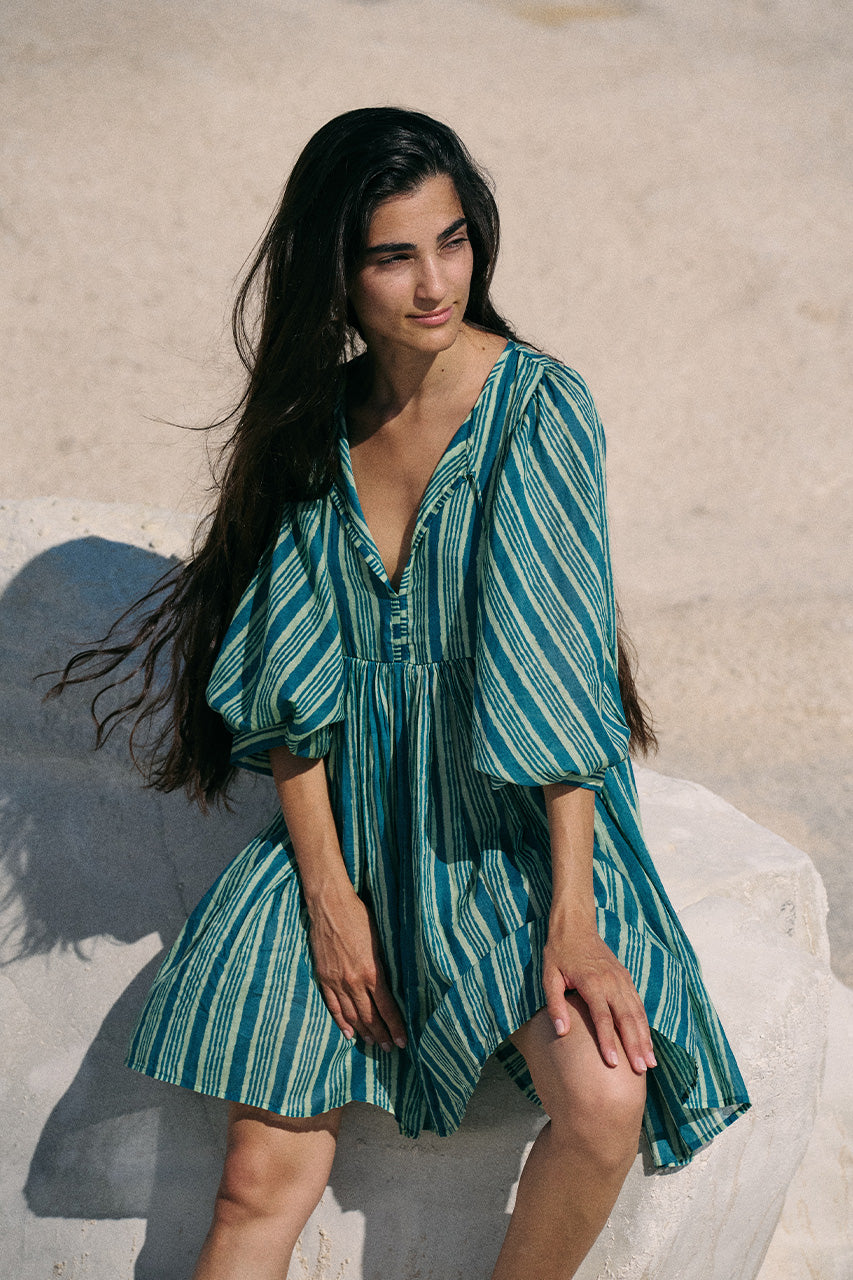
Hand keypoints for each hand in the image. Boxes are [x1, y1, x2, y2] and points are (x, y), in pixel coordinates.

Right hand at [306, 884, 407, 1052]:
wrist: (329, 906)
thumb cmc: (358, 916)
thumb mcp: (379, 941)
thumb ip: (383, 966)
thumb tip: (391, 986)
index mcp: (372, 972)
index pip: (387, 1008)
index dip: (395, 1027)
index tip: (402, 1041)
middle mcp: (354, 982)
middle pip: (370, 1016)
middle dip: (381, 1035)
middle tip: (388, 1049)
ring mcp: (336, 981)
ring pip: (351, 1015)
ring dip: (363, 1031)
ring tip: (372, 1043)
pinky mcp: (323, 977)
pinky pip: (333, 1005)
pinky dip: (340, 1021)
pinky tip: (348, 1032)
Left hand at [543, 911, 656, 1074]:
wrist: (575, 925)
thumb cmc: (559, 953)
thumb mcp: (549, 976)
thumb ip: (555, 1004)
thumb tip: (561, 1031)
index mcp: (592, 982)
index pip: (603, 1017)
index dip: (608, 1041)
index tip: (613, 1064)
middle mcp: (611, 982)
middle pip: (626, 1018)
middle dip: (635, 1046)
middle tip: (640, 1071)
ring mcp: (621, 980)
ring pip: (637, 1013)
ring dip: (644, 1038)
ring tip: (650, 1063)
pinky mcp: (626, 978)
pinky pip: (638, 1004)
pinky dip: (645, 1024)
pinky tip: (647, 1042)